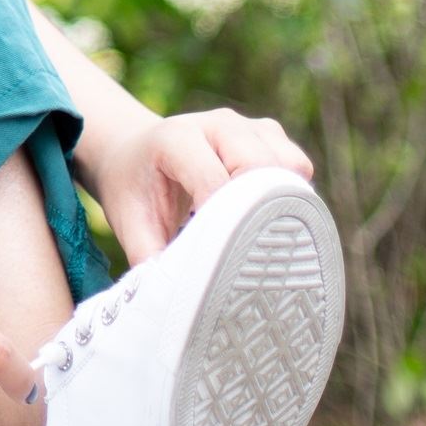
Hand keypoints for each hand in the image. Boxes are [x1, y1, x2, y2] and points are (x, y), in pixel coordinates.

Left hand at [89, 106, 313, 264]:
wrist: (135, 151)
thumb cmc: (134, 190)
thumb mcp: (129, 222)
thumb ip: (150, 257)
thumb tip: (174, 302)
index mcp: (176, 138)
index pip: (214, 180)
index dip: (223, 223)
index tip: (224, 262)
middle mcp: (216, 123)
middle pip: (259, 165)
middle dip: (259, 212)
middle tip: (249, 254)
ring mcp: (247, 125)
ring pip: (287, 163)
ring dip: (281, 202)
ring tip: (259, 236)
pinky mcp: (268, 134)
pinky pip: (296, 164)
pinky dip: (292, 193)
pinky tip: (269, 217)